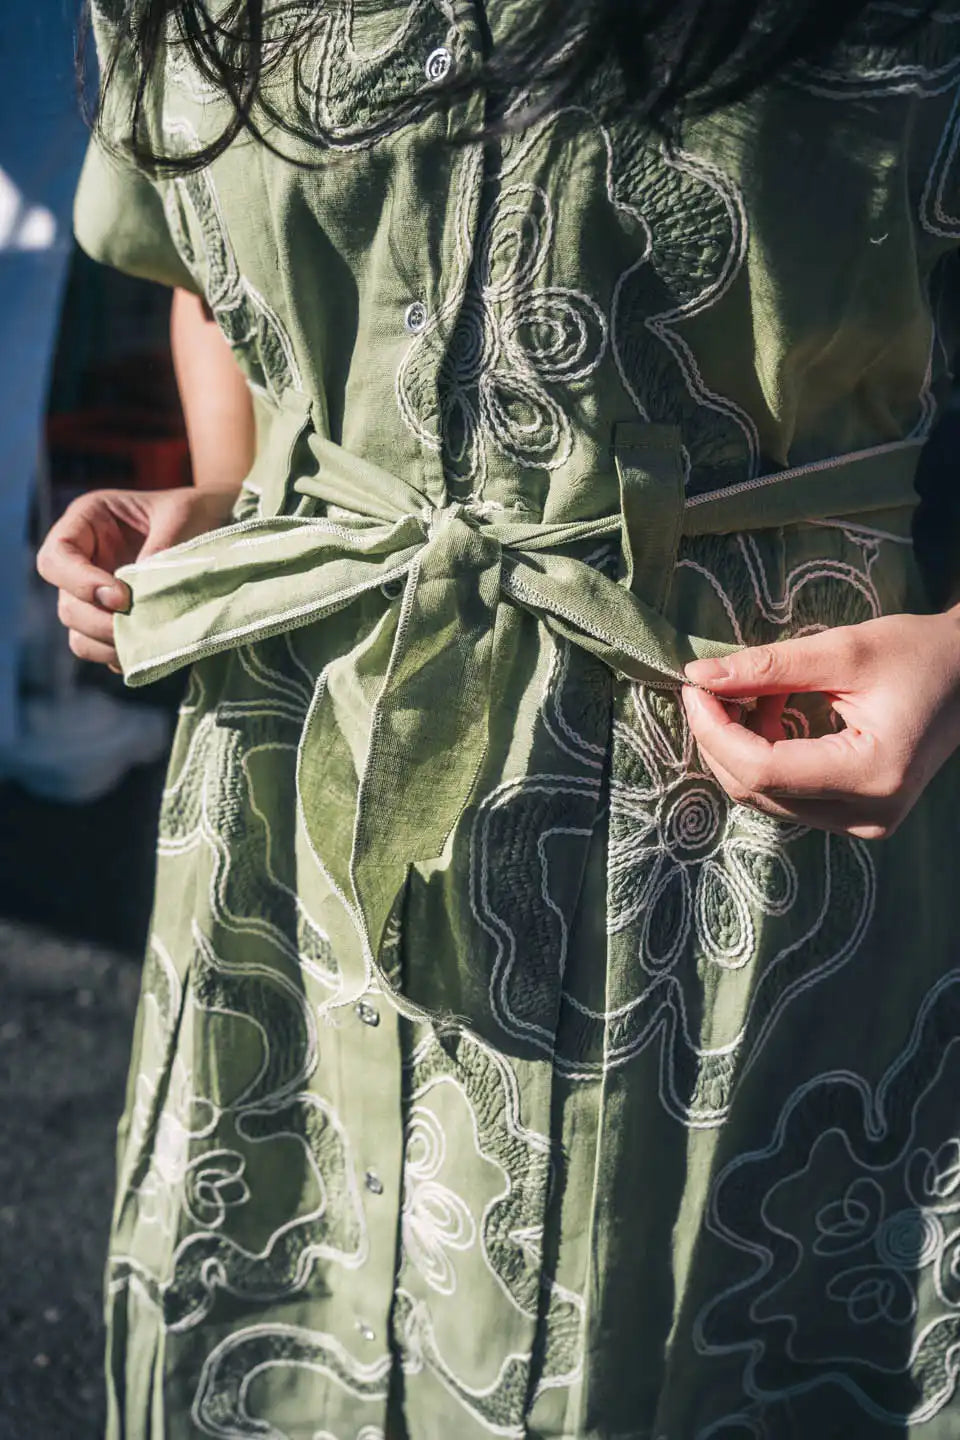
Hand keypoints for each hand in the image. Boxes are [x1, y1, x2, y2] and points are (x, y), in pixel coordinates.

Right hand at [37, 485, 238, 670]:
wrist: (215, 522)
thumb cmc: (194, 510)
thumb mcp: (182, 516)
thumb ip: (161, 548)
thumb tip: (145, 593)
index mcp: (87, 522)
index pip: (56, 558)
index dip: (80, 583)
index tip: (122, 597)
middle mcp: (83, 560)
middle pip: (67, 605)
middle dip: (99, 623)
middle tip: (139, 626)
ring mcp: (94, 595)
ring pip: (78, 634)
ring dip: (107, 645)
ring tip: (145, 642)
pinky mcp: (112, 620)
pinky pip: (103, 649)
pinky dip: (121, 655)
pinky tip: (150, 649)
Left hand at [681, 611, 959, 838]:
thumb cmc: (918, 654)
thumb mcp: (844, 650)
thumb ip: (768, 667)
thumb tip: (698, 677)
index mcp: (872, 775)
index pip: (763, 770)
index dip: (715, 731)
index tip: (693, 688)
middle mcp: (867, 815)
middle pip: (757, 791)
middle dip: (721, 739)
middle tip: (711, 686)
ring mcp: (863, 823)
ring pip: (767, 797)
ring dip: (742, 746)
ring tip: (758, 691)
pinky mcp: (856, 816)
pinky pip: (788, 795)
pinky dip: (766, 754)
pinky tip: (775, 711)